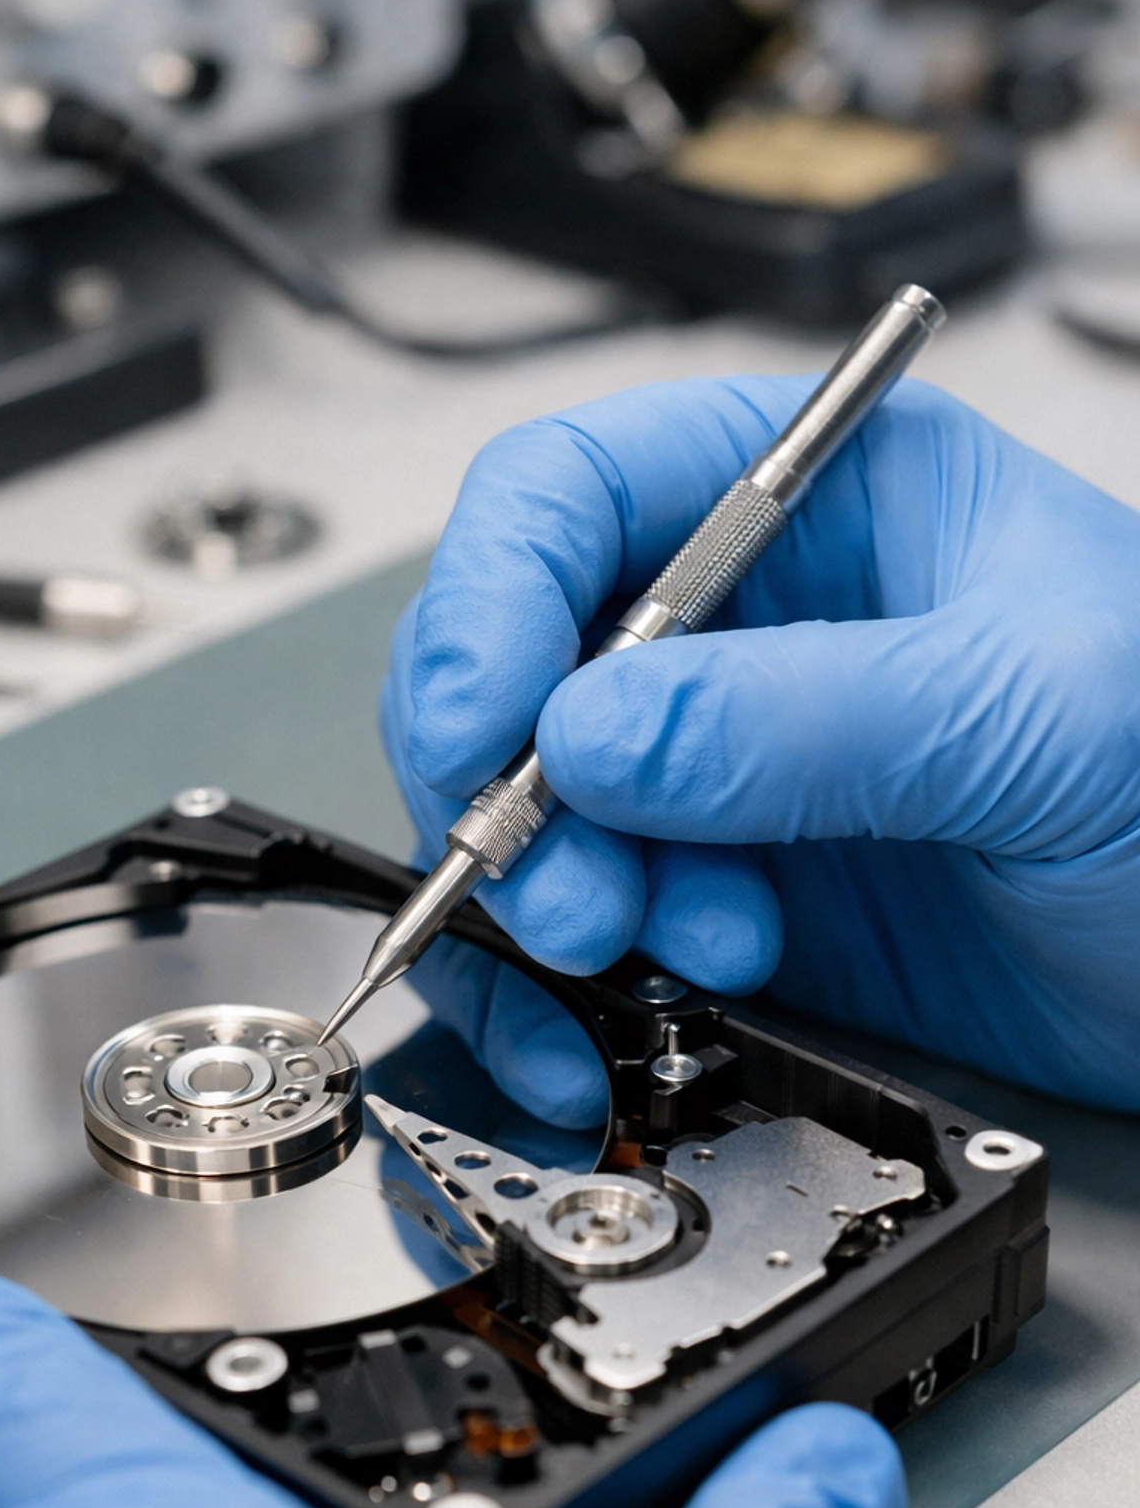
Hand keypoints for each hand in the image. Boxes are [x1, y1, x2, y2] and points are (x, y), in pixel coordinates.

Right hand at [386, 376, 1139, 1110]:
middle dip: (504, 777)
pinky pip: (579, 928)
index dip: (489, 595)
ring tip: (653, 948)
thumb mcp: (1030, 711)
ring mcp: (727, 769)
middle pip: (516, 657)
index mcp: (819, 500)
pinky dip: (558, 987)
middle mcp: (746, 625)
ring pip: (529, 810)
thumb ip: (807, 716)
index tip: (477, 722)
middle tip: (564, 881)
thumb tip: (591, 735)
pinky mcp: (725, 897)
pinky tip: (615, 1016)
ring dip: (549, 895)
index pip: (575, 491)